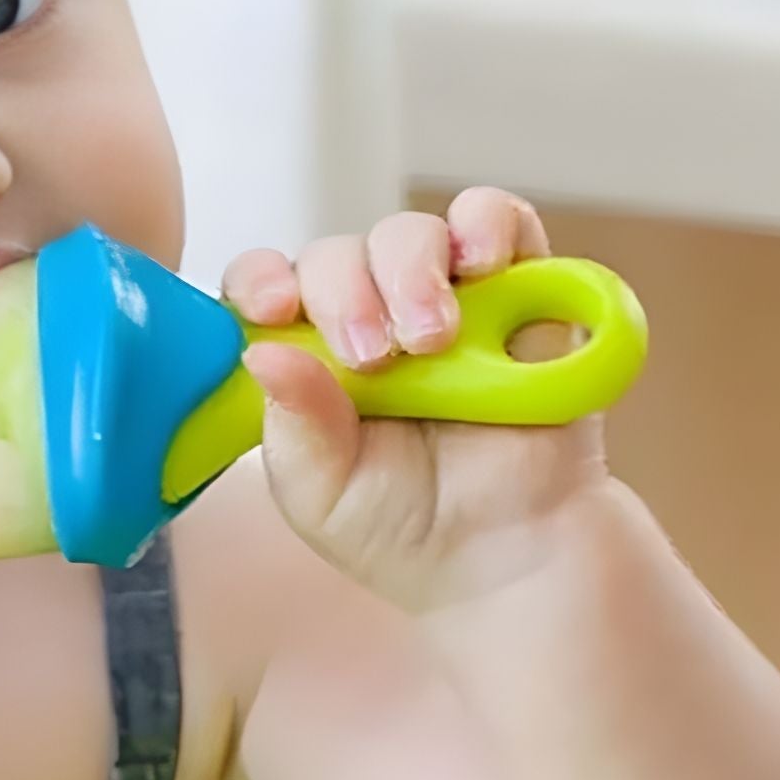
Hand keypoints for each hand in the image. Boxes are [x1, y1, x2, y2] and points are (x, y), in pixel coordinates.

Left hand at [220, 187, 614, 612]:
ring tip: (433, 339)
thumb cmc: (403, 527)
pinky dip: (487, 225)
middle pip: (335, 255)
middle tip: (375, 356)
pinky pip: (497, 221)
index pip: (265, 287)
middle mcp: (367, 315)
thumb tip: (261, 353)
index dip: (262, 282)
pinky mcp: (519, 290)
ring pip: (408, 233)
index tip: (275, 309)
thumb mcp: (322, 493)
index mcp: (305, 355)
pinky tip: (483, 262)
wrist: (512, 558)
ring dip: (410, 270)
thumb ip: (292, 427)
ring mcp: (441, 297)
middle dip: (346, 293)